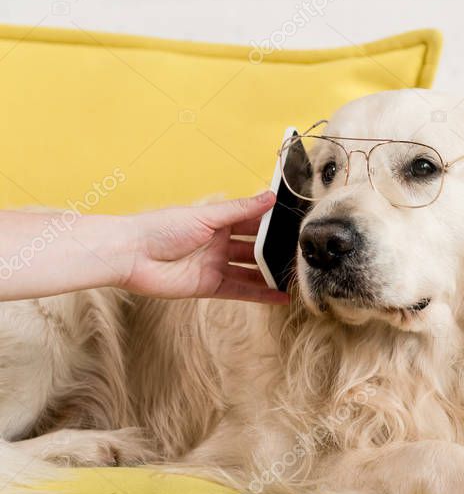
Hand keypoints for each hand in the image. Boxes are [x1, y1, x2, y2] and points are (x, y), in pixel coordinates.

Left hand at [119, 191, 288, 304]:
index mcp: (217, 222)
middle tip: (303, 255)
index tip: (296, 227)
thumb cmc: (161, 228)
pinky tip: (280, 296)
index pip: (252, 222)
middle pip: (254, 248)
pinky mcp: (210, 286)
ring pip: (250, 271)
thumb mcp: (206, 216)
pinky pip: (241, 291)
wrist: (130, 255)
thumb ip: (240, 210)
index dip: (273, 225)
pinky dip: (260, 294)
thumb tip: (269, 196)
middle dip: (275, 252)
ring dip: (270, 275)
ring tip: (296, 278)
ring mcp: (215, 266)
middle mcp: (218, 244)